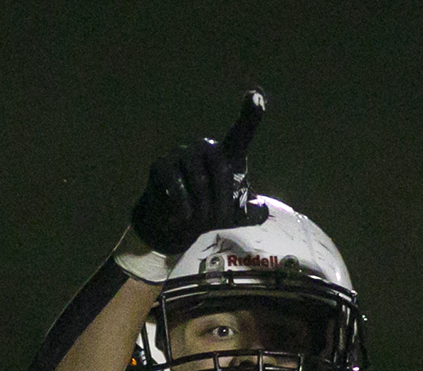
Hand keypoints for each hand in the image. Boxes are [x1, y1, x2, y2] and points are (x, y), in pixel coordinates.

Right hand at [130, 90, 268, 254]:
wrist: (176, 224)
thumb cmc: (209, 212)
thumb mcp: (234, 217)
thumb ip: (252, 213)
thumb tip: (262, 211)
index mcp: (226, 155)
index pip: (241, 132)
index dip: (250, 114)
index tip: (256, 95)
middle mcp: (204, 148)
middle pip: (220, 165)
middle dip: (222, 196)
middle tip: (220, 218)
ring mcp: (181, 154)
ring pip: (197, 177)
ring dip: (202, 203)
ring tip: (201, 220)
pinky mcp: (161, 166)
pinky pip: (173, 182)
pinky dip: (181, 202)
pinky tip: (184, 216)